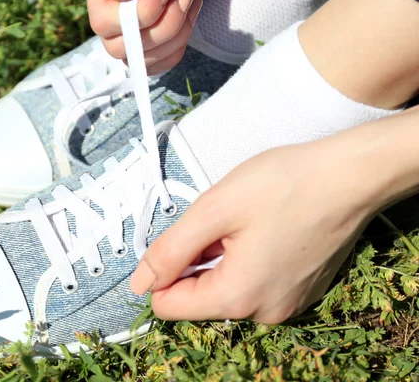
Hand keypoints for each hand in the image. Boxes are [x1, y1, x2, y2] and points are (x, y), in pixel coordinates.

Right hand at [86, 0, 207, 73]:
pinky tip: (190, 14)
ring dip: (178, 30)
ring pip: (144, 59)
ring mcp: (126, 40)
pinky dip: (180, 43)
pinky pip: (161, 64)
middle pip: (123, 48)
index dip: (145, 7)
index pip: (106, 22)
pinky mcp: (148, 50)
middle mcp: (106, 22)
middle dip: (166, 22)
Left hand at [130, 139, 377, 323]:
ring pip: (225, 289)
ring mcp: (285, 305)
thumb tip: (139, 284)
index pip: (169, 306)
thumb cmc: (285, 184)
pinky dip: (246, 261)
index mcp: (238, 298)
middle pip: (198, 298)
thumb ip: (170, 251)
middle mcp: (263, 313)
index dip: (162, 270)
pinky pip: (253, 285)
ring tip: (245, 223)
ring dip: (221, 258)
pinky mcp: (299, 292)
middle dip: (196, 261)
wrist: (350, 176)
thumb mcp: (213, 210)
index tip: (182, 237)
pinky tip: (263, 231)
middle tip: (220, 222)